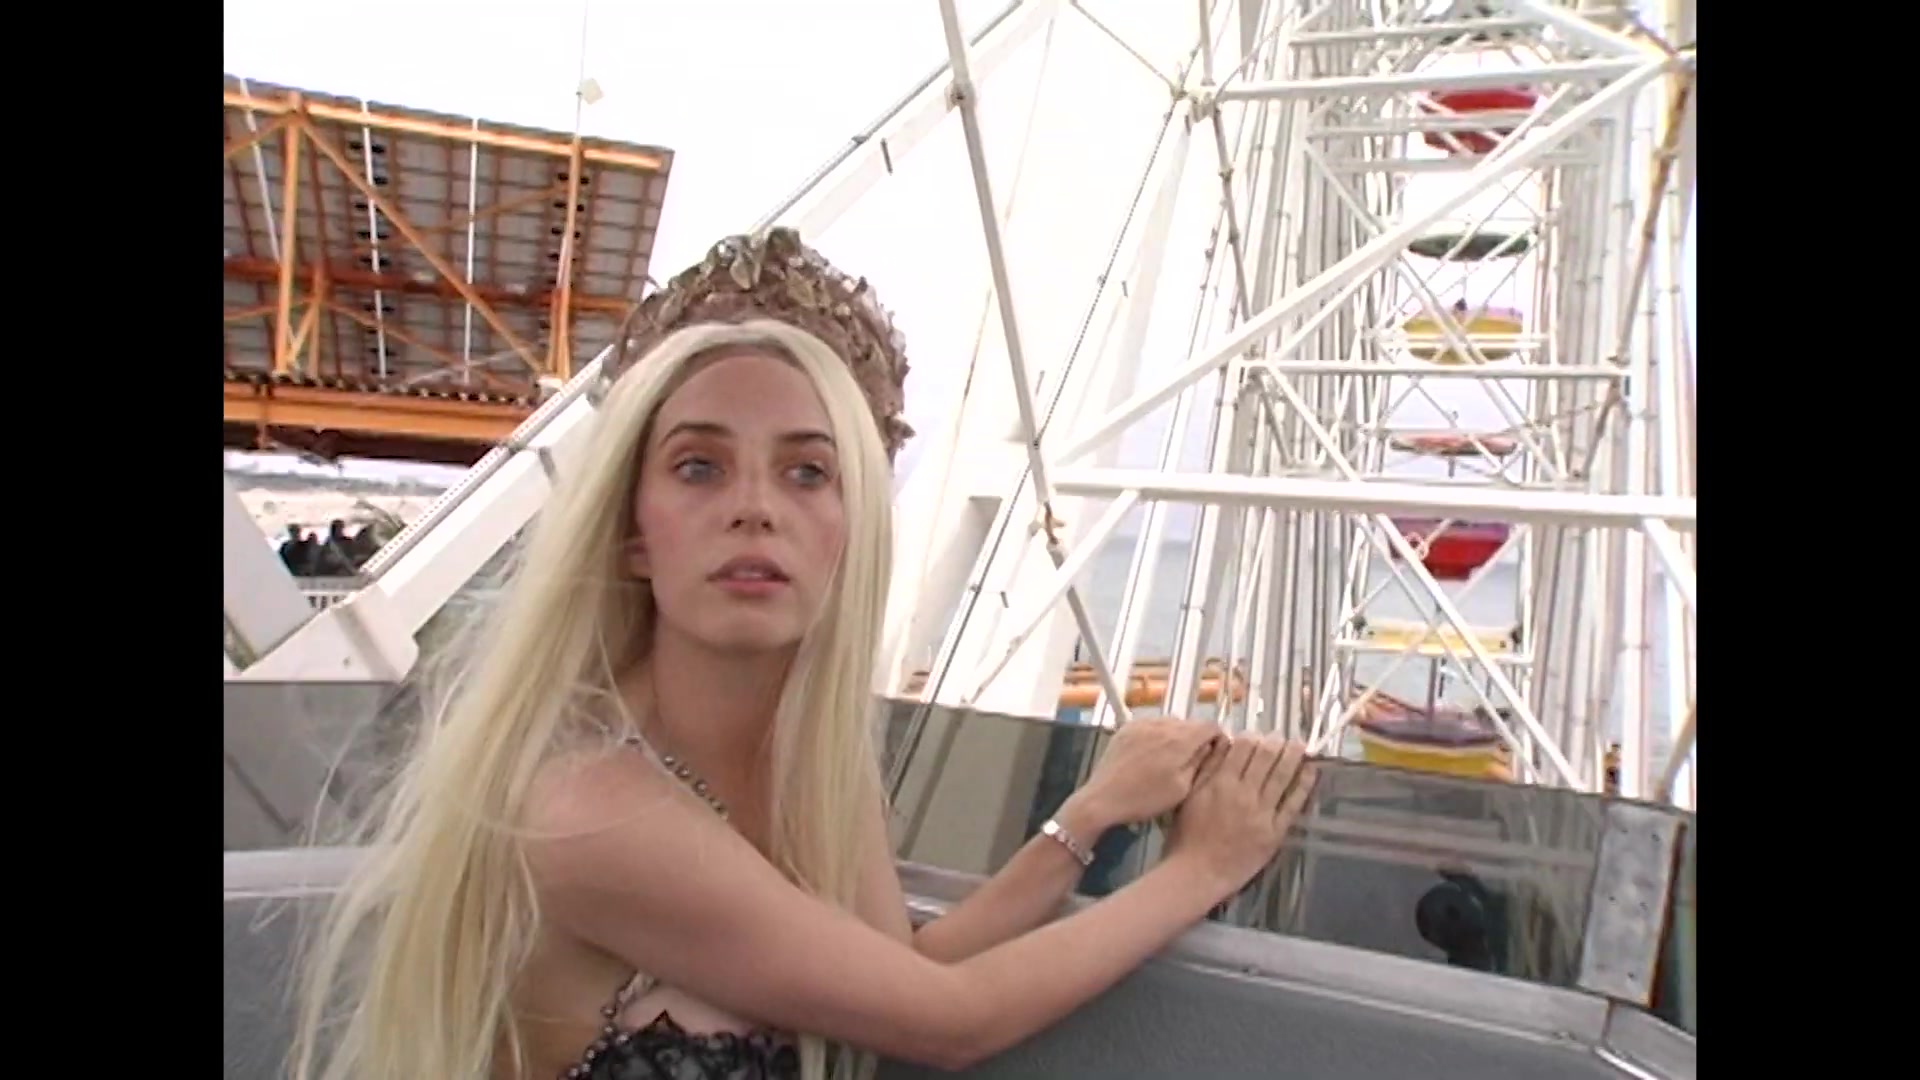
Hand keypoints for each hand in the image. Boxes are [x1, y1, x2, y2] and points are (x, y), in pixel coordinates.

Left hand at [1072, 718, 1222, 829]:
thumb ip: (1200, 762)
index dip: (1217, 738)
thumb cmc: (1146, 798)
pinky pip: (1151, 725)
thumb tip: (1211, 747)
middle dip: (1196, 739)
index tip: (1214, 754)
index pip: (1211, 726)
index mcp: (1180, 740)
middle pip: (1190, 724)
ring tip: (1169, 759)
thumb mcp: (1182, 788)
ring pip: (1170, 723)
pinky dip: (1157, 735)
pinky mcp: (1127, 727)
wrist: (1104, 798)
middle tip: (1191, 762)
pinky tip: (1151, 755)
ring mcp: (1142, 723)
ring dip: (1176, 736)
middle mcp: (1163, 724)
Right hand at [1164, 734, 1315, 898]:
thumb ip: (1207, 769)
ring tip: (1300, 745)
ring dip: (1293, 757)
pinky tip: (1309, 772)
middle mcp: (1244, 793)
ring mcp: (1262, 813)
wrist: (1198, 873)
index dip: (1253, 737)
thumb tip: (1224, 745)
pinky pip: (1292, 804)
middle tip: (1282, 737)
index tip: (1258, 735)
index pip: (1243, 747)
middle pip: (1266, 757)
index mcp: (1220, 782)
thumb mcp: (1189, 796)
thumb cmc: (1187, 836)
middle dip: (1276, 742)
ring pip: (1282, 776)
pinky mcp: (1275, 832)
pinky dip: (1303, 786)